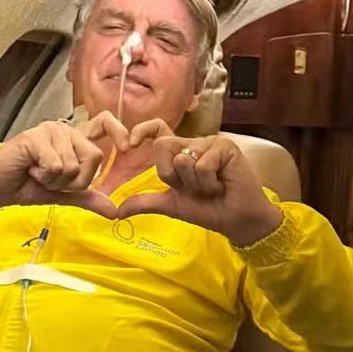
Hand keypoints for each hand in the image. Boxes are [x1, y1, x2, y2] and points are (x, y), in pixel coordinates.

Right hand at [0, 111, 128, 217]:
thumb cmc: (26, 186)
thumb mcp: (63, 194)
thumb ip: (88, 198)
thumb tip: (114, 212)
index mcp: (74, 139)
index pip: (104, 124)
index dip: (119, 131)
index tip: (129, 146)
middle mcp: (65, 130)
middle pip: (93, 157)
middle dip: (74, 181)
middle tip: (51, 178)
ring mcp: (50, 131)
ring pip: (73, 166)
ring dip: (55, 181)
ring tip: (37, 174)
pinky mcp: (36, 137)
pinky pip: (57, 165)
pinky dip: (44, 176)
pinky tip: (29, 170)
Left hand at [119, 119, 282, 246]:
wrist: (236, 221)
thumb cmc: (208, 209)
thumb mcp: (171, 205)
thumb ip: (145, 203)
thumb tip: (117, 212)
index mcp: (178, 152)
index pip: (157, 130)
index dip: (142, 130)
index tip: (130, 145)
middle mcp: (192, 143)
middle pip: (163, 146)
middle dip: (172, 176)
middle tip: (192, 188)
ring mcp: (209, 143)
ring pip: (183, 159)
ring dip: (195, 184)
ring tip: (212, 187)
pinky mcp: (225, 146)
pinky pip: (202, 164)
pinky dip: (209, 183)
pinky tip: (222, 185)